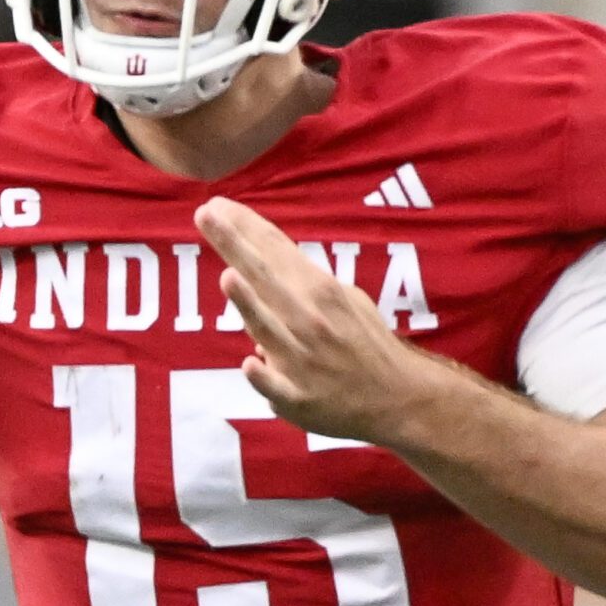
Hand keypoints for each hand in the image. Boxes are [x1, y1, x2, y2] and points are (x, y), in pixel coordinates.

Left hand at [195, 196, 435, 444]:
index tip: (217, 206)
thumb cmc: (367, 343)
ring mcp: (304, 361)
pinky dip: (265, 376)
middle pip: (265, 278)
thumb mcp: (348, 300)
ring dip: (250, 304)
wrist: (400, 398)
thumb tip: (262, 269)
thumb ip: (305, 284)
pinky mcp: (300, 399)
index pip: (277, 251)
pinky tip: (251, 363)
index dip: (246, 227)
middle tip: (206, 215)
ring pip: (269, 329)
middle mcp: (310, 320)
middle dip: (235, 245)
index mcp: (322, 290)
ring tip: (229, 277)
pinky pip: (278, 387)